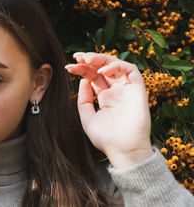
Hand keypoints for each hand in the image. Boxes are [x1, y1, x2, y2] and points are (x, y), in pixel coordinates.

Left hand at [65, 52, 153, 168]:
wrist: (122, 150)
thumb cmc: (106, 138)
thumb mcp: (87, 117)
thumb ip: (84, 99)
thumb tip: (83, 81)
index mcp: (105, 97)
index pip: (92, 76)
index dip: (81, 69)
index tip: (68, 66)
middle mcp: (116, 91)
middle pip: (102, 68)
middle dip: (89, 59)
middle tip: (77, 57)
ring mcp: (127, 89)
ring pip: (116, 65)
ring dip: (101, 59)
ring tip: (86, 59)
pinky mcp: (138, 89)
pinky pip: (130, 70)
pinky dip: (116, 66)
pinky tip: (101, 72)